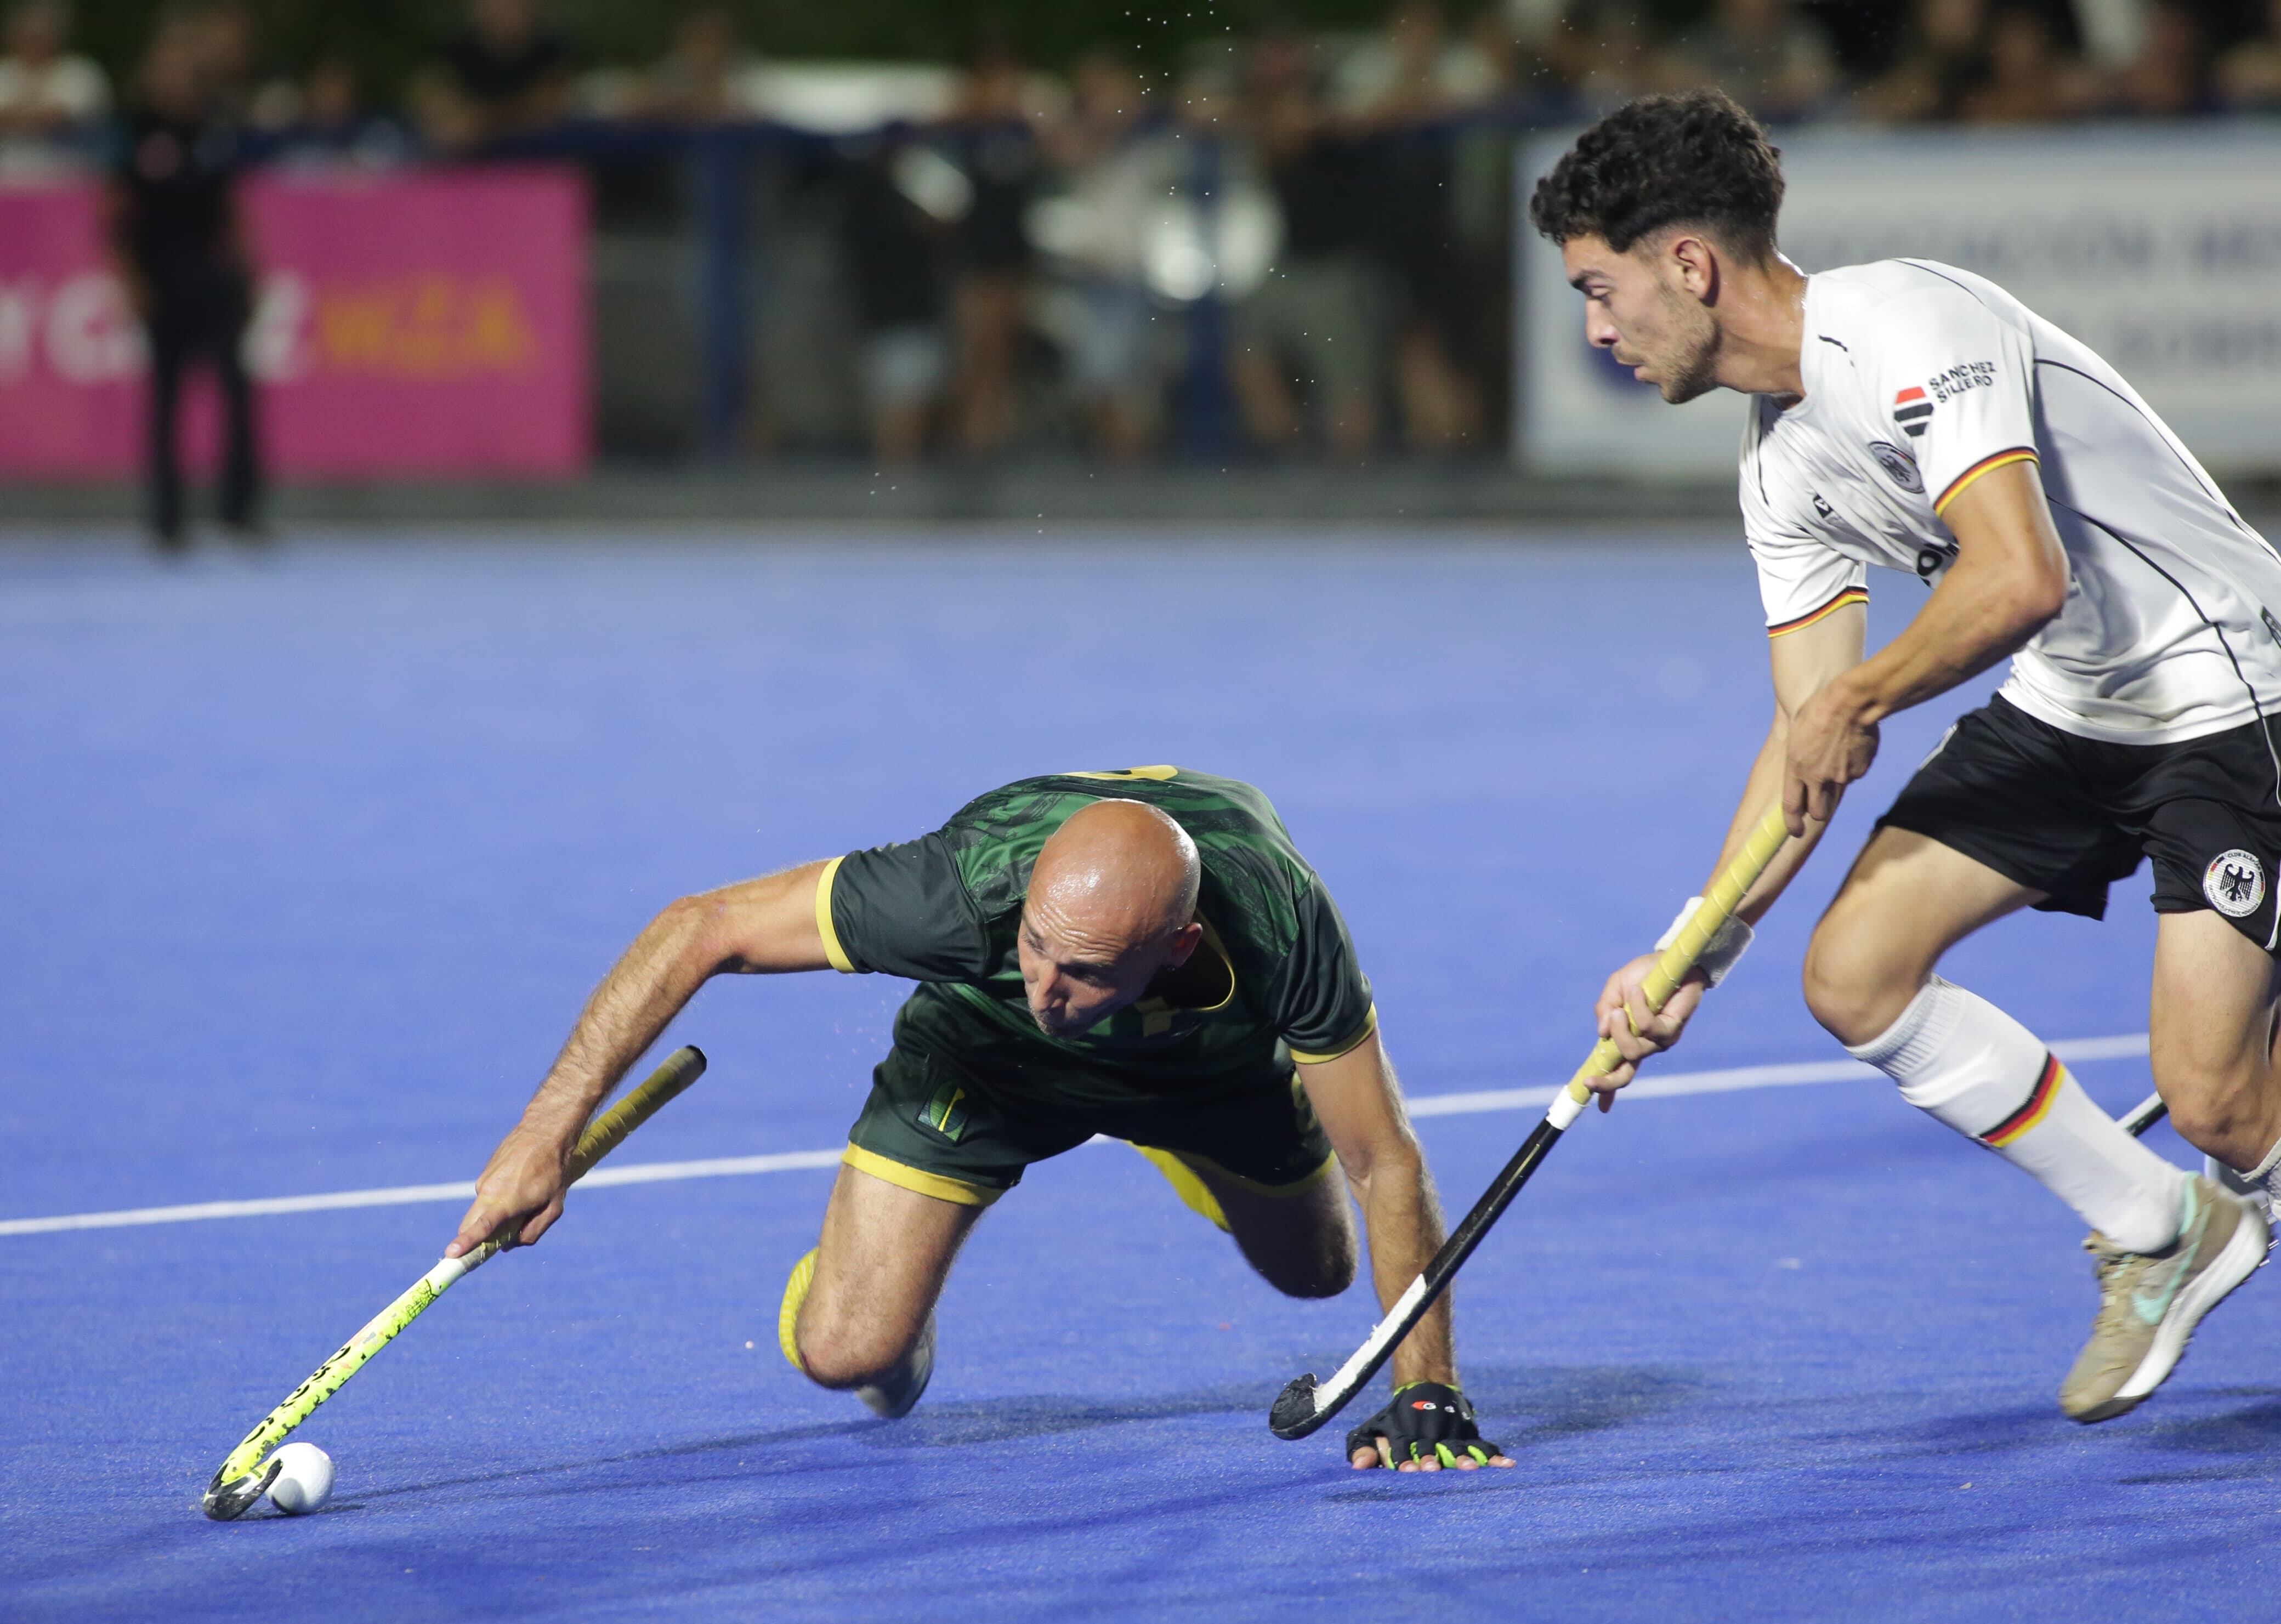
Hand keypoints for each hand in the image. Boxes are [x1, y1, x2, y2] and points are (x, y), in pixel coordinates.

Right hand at [446, 1116, 576, 1257]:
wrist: (544, 1131)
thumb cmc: (553, 1171)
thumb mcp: (553, 1207)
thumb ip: (533, 1231)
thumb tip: (509, 1245)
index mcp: (506, 1202)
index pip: (481, 1227)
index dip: (465, 1243)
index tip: (450, 1254)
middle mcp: (488, 1191)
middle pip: (470, 1224)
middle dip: (474, 1238)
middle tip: (496, 1241)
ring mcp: (484, 1180)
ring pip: (481, 1210)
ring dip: (493, 1216)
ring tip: (525, 1200)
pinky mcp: (485, 1173)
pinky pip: (487, 1195)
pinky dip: (497, 1200)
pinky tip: (519, 1186)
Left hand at [1346, 1382, 1514, 1471]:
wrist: (1424, 1385)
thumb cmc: (1395, 1419)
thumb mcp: (1374, 1428)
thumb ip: (1363, 1447)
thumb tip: (1359, 1467)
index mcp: (1403, 1431)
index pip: (1401, 1446)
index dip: (1402, 1458)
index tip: (1406, 1470)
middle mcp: (1427, 1431)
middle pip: (1429, 1446)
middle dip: (1430, 1457)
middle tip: (1432, 1470)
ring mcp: (1450, 1431)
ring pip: (1458, 1445)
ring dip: (1463, 1457)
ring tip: (1469, 1470)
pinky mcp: (1469, 1432)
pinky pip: (1483, 1445)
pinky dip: (1494, 1456)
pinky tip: (1507, 1466)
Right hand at [1590, 952, 1708, 1104]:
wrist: (1673, 961)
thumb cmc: (1644, 975)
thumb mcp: (1615, 989)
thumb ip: (1604, 1010)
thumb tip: (1602, 1035)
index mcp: (1628, 1038)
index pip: (1617, 1068)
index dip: (1608, 1089)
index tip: (1601, 1109)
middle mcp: (1644, 1044)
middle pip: (1626, 1074)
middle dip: (1607, 1082)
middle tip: (1590, 1079)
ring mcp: (1659, 1041)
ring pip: (1632, 1051)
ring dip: (1620, 1030)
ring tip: (1620, 1008)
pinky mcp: (1672, 1030)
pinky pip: (1649, 1028)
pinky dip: (1639, 1008)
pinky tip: (1637, 991)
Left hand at [1783, 676, 1879, 835]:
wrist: (1851, 703)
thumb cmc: (1818, 710)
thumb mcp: (1797, 733)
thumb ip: (1799, 758)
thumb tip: (1804, 768)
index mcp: (1797, 768)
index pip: (1792, 806)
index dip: (1792, 822)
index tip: (1795, 831)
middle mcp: (1819, 777)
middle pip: (1818, 811)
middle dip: (1816, 811)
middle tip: (1816, 806)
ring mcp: (1842, 776)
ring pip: (1836, 793)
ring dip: (1833, 787)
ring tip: (1834, 762)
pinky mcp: (1861, 769)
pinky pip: (1854, 775)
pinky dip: (1850, 769)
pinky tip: (1849, 750)